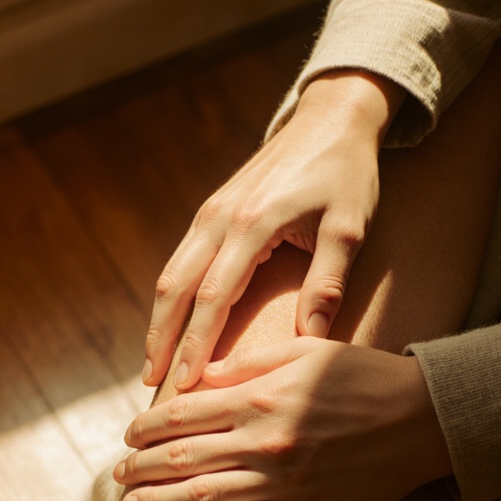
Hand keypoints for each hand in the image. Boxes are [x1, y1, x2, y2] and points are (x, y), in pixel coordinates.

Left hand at [115, 337, 452, 500]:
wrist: (423, 419)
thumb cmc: (363, 377)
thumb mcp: (305, 352)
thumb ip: (248, 362)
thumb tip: (202, 375)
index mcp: (259, 399)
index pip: (183, 415)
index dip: (147, 427)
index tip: (127, 436)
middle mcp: (264, 443)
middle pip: (183, 458)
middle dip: (141, 467)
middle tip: (118, 474)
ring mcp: (285, 483)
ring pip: (206, 498)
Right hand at [142, 71, 404, 390]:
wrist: (330, 118)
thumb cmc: (345, 173)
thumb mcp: (349, 227)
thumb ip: (328, 282)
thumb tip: (312, 340)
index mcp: (252, 224)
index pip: (214, 297)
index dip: (197, 343)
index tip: (186, 382)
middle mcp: (220, 218)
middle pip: (176, 287)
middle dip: (160, 338)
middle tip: (150, 383)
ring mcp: (211, 213)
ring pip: (171, 273)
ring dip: (159, 319)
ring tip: (152, 362)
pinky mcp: (212, 211)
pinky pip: (181, 259)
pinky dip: (171, 296)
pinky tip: (171, 322)